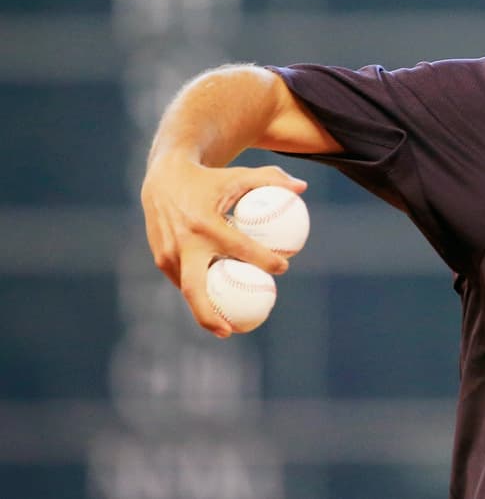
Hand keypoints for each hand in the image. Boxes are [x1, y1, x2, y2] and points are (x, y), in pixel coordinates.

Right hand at [140, 157, 303, 335]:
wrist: (163, 179)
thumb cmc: (210, 178)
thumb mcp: (240, 175)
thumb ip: (272, 179)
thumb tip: (304, 188)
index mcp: (206, 224)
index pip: (240, 248)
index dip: (264, 260)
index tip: (283, 268)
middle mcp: (184, 243)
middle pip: (195, 289)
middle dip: (209, 315)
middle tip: (231, 331)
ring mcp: (168, 253)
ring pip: (188, 289)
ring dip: (204, 309)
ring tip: (225, 325)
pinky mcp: (160, 258)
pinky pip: (182, 281)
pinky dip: (199, 293)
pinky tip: (216, 303)